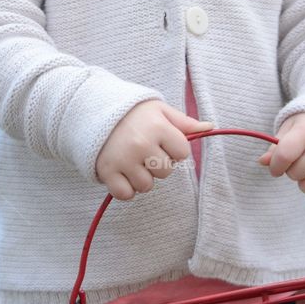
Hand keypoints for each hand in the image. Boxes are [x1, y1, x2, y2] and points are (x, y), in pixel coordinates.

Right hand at [95, 100, 213, 200]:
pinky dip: (125, 189)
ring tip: (131, 159)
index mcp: (158, 127)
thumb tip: (210, 127)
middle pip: (165, 172)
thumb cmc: (133, 112)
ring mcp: (123, 159)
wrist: (94, 109)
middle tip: (143, 149)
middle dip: (157, 163)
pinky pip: (125, 194)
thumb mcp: (159, 110)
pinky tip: (122, 173)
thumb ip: (184, 122)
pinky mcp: (106, 171)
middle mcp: (141, 144)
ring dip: (141, 177)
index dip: (174, 149)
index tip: (161, 140)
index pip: (183, 153)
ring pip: (146, 186)